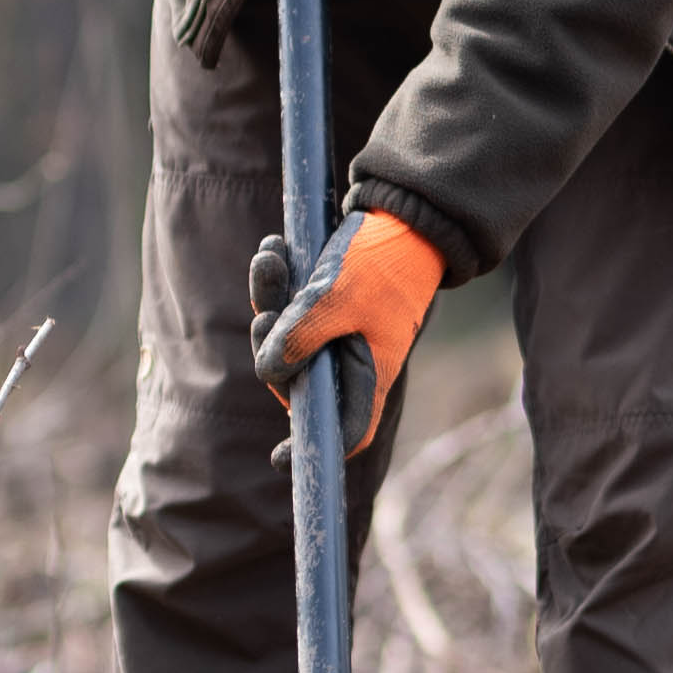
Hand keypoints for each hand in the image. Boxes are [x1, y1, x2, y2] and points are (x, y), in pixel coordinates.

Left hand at [255, 207, 438, 450]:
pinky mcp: (327, 304)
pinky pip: (291, 307)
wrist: (407, 214)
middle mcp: (352, 360)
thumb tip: (266, 372)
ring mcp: (339, 332)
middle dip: (273, 349)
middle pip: (299, 380)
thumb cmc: (383, 261)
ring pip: (288, 339)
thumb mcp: (337, 298)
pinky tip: (273, 248)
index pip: (345, 430)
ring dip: (270, 303)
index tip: (278, 459)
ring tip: (268, 259)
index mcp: (369, 374)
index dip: (312, 446)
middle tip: (264, 314)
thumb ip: (301, 337)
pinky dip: (278, 283)